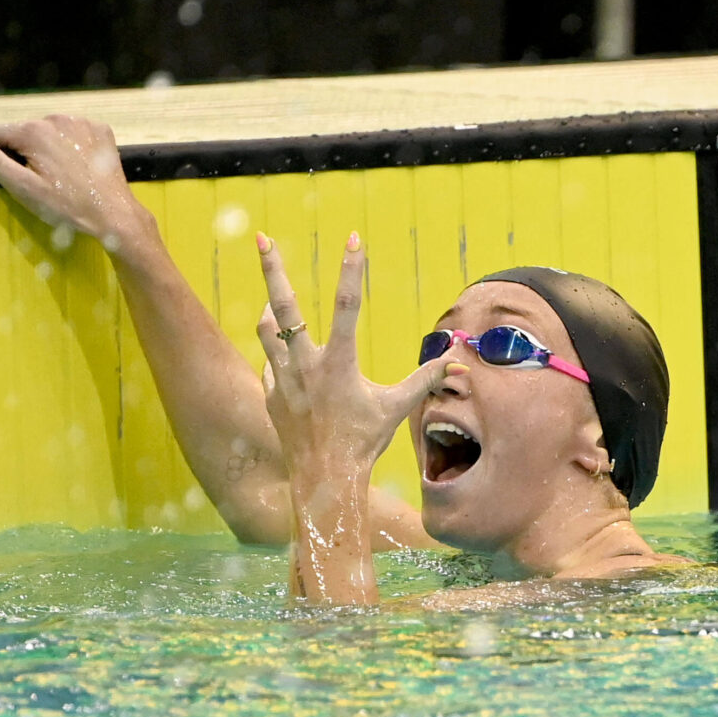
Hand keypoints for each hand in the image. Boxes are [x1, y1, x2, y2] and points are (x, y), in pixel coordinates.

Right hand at [0, 115, 150, 250]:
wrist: (114, 215)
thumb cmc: (67, 207)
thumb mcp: (24, 188)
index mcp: (33, 132)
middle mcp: (56, 119)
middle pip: (20, 131)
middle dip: (13, 149)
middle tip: (19, 175)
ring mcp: (80, 122)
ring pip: (46, 130)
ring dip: (41, 146)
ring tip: (51, 174)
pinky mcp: (99, 129)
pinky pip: (72, 132)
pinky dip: (66, 145)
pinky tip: (72, 166)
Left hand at [255, 231, 460, 481]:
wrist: (325, 479)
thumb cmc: (363, 442)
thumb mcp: (396, 408)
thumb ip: (424, 379)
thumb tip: (457, 362)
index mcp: (339, 363)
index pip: (348, 305)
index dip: (352, 269)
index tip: (353, 238)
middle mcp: (306, 365)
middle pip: (285, 306)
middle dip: (272, 269)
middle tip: (261, 237)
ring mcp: (282, 379)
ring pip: (267, 330)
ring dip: (270, 310)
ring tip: (272, 297)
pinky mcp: (271, 395)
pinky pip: (268, 364)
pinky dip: (276, 354)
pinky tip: (284, 357)